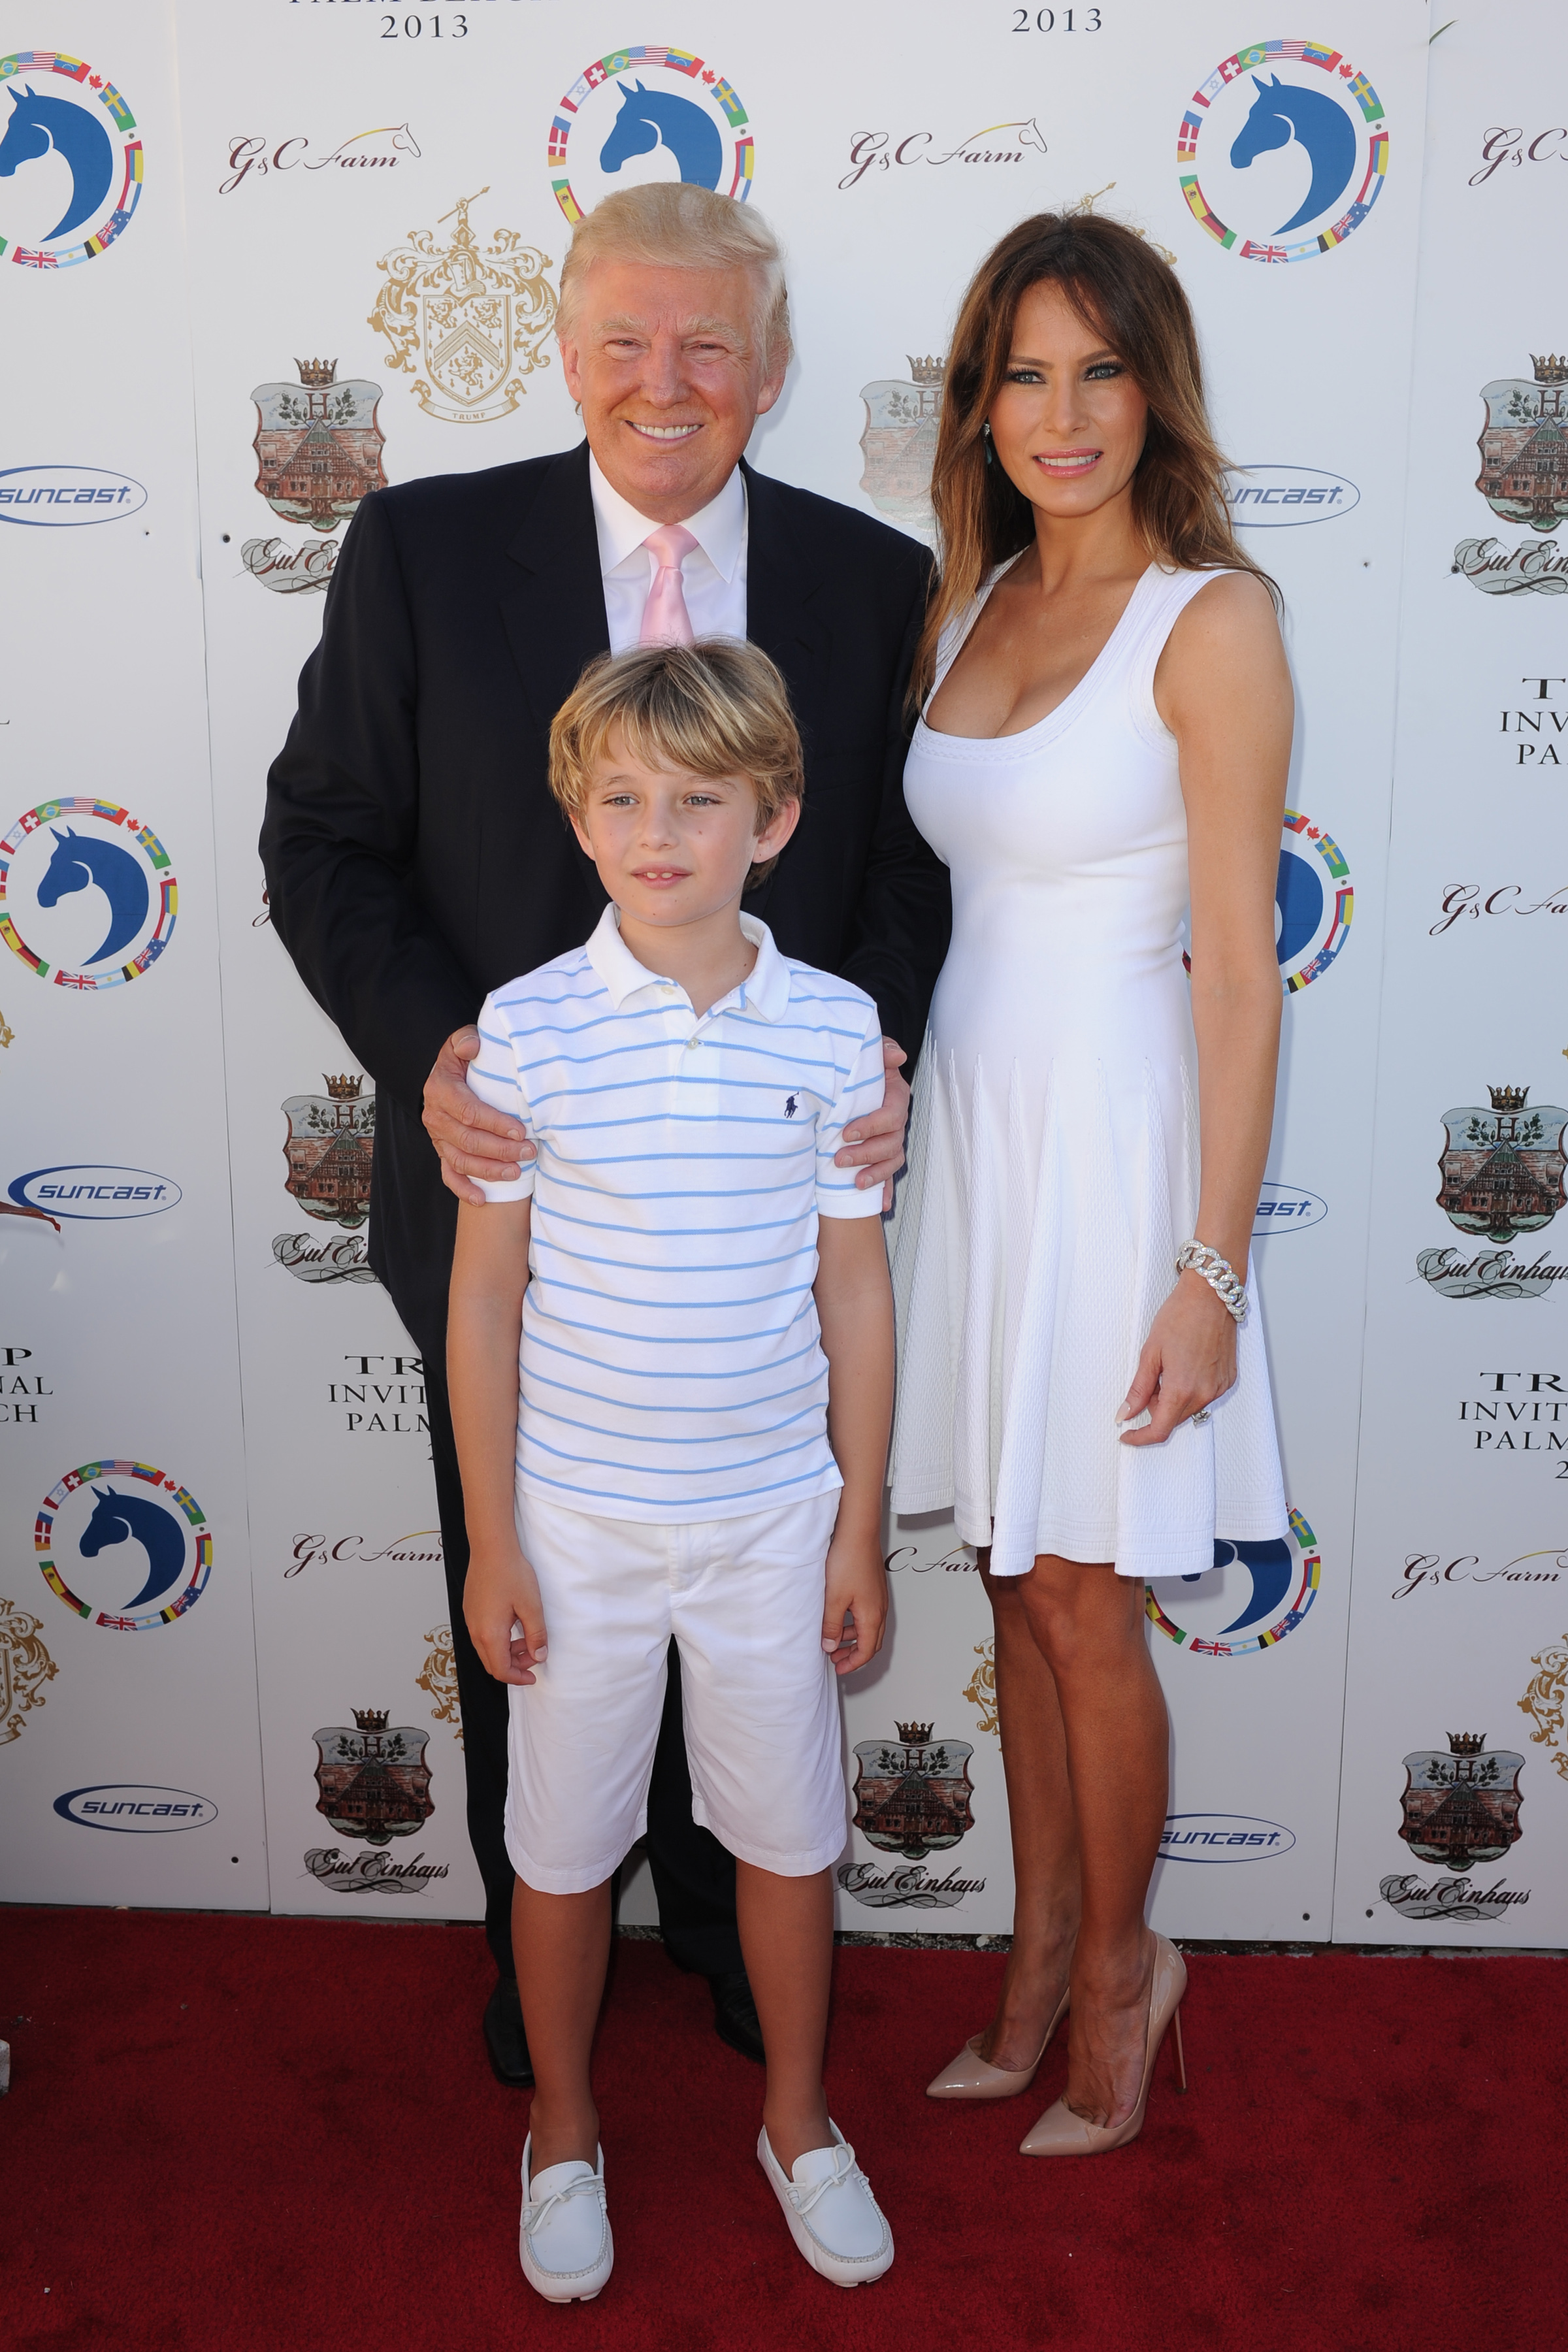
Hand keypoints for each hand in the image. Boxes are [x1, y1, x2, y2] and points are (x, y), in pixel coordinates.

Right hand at [423, 1028, 537, 1204]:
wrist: (441, 1075)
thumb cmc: (459, 1060)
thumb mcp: (459, 1043)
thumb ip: (465, 1041)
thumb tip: (473, 1046)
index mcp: (441, 1091)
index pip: (469, 1111)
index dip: (495, 1123)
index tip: (521, 1129)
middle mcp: (436, 1117)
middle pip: (468, 1140)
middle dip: (501, 1149)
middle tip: (529, 1152)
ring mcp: (438, 1138)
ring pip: (461, 1160)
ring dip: (489, 1170)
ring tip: (517, 1173)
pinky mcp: (441, 1151)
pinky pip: (449, 1174)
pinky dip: (463, 1189)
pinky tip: (482, 1199)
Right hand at [463, 1540, 547, 1685]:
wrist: (491, 1548)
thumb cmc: (511, 1573)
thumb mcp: (531, 1606)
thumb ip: (536, 1635)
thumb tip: (539, 1656)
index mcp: (490, 1634)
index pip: (501, 1670)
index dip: (518, 1678)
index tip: (533, 1676)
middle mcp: (475, 1631)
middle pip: (492, 1663)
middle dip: (514, 1665)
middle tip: (534, 1654)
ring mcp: (470, 1620)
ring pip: (487, 1649)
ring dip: (506, 1652)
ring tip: (526, 1638)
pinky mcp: (470, 1611)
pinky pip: (482, 1635)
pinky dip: (498, 1640)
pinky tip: (513, 1625)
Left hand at [821, 1525, 888, 1675]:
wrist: (858, 1533)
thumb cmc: (848, 1561)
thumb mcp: (834, 1599)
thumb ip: (832, 1626)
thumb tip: (831, 1646)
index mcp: (872, 1616)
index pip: (866, 1650)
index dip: (853, 1663)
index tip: (838, 1669)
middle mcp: (879, 1609)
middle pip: (871, 1642)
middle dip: (854, 1654)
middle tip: (836, 1659)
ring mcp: (878, 1598)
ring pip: (869, 1627)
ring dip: (852, 1638)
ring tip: (833, 1640)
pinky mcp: (873, 1588)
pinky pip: (867, 1614)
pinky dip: (854, 1623)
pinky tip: (839, 1617)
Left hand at [834, 1038, 909, 1210]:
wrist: (850, 1079)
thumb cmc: (860, 1066)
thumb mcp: (870, 1053)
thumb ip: (882, 1049)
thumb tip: (897, 1056)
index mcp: (894, 1097)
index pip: (891, 1115)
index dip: (871, 1126)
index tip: (846, 1132)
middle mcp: (896, 1122)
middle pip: (891, 1143)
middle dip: (866, 1154)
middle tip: (839, 1159)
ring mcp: (891, 1140)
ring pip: (891, 1162)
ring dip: (875, 1175)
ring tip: (856, 1184)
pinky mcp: (882, 1156)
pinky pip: (889, 1176)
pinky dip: (885, 1191)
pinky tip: (881, 1205)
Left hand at [1118, 1272, 1237, 1446]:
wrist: (1211, 1296)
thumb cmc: (1181, 1316)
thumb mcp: (1150, 1353)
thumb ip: (1138, 1389)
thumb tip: (1125, 1414)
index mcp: (1182, 1389)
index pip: (1160, 1430)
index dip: (1140, 1437)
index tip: (1126, 1434)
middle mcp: (1205, 1393)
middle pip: (1174, 1419)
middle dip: (1156, 1409)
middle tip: (1148, 1382)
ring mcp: (1219, 1387)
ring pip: (1189, 1408)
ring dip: (1173, 1399)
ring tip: (1167, 1368)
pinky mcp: (1228, 1379)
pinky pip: (1204, 1396)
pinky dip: (1189, 1390)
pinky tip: (1184, 1366)